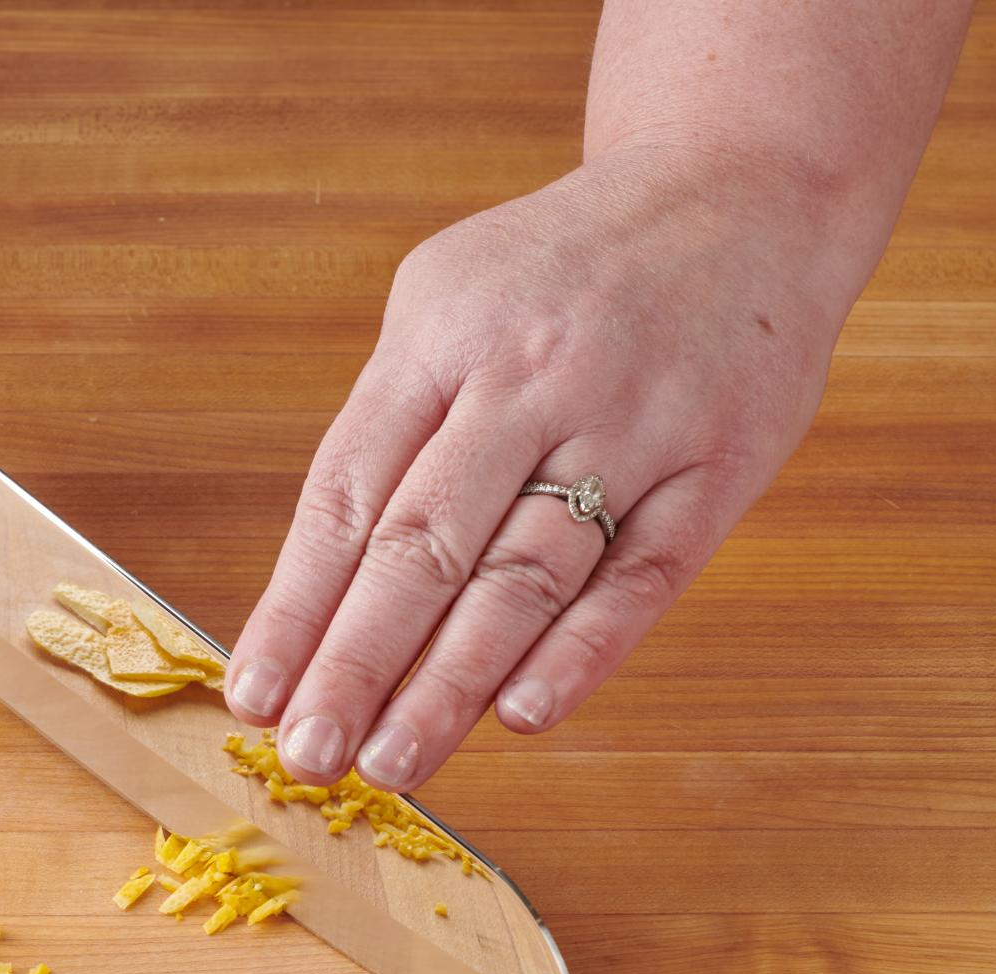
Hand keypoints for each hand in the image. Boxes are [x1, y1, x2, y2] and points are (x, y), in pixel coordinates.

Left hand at [226, 144, 855, 788]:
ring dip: (451, 680)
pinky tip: (521, 715)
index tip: (255, 693)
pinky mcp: (714, 466)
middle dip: (356, 661)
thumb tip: (322, 584)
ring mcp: (629, 424)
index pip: (349, 494)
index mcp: (444, 336)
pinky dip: (581, 651)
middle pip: (424, 545)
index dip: (296, 604)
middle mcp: (530, 379)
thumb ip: (393, 424)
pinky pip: (641, 576)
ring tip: (393, 761)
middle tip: (310, 754)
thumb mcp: (450, 300)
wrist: (740, 189)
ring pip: (525, 574)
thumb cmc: (566, 269)